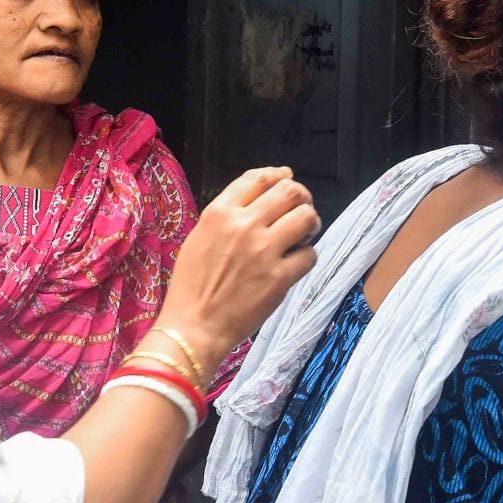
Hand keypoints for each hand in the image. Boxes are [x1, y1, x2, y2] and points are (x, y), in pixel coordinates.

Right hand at [156, 167, 320, 367]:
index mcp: (219, 213)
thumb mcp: (201, 237)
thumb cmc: (192, 285)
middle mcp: (243, 226)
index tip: (287, 179)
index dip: (279, 175)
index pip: (259, 178)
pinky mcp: (280, 278)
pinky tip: (296, 263)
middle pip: (290, 191)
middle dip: (302, 197)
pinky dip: (307, 257)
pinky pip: (310, 255)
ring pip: (307, 217)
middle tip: (300, 210)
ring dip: (310, 223)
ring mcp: (264, 251)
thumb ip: (229, 215)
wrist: (193, 327)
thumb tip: (262, 197)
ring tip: (303, 234)